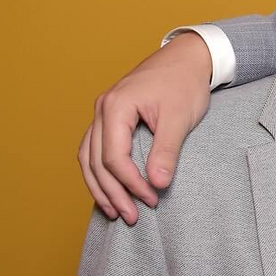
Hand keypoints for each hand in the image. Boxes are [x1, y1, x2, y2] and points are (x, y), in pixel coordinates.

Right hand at [77, 32, 214, 223]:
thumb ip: (166, 151)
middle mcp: (102, 109)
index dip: (131, 183)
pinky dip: (99, 171)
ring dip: (100, 186)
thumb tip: (157, 184)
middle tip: (130, 217)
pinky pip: (94, 149)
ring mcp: (103, 112)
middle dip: (113, 192)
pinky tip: (109, 189)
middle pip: (97, 161)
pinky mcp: (110, 117)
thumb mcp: (180, 118)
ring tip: (115, 211)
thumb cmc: (185, 83)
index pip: (114, 157)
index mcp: (116, 106)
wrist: (187, 58)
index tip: (151, 199)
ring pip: (89, 157)